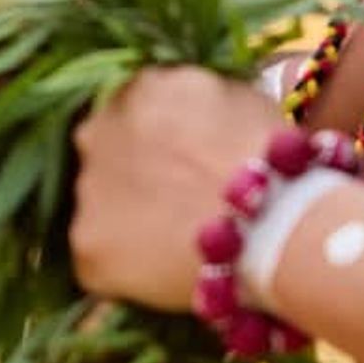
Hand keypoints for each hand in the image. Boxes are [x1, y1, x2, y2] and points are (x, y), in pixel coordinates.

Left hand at [68, 66, 286, 313]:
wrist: (275, 224)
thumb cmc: (276, 163)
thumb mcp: (242, 100)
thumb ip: (199, 103)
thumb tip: (195, 118)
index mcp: (139, 87)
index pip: (134, 110)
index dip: (160, 142)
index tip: (185, 167)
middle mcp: (99, 130)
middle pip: (108, 155)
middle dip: (135, 177)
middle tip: (179, 207)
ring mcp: (88, 189)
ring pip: (103, 208)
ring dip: (131, 222)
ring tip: (182, 245)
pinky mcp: (86, 243)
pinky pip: (102, 259)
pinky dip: (128, 269)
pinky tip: (168, 275)